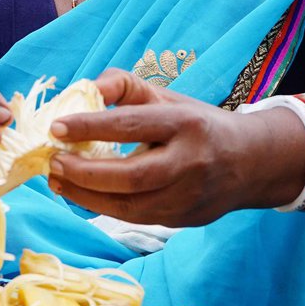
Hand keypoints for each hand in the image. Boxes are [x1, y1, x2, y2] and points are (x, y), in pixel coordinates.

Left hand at [44, 69, 304, 225]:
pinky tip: (80, 195)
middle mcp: (191, 163)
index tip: (55, 128)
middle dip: (85, 173)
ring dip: (86, 196)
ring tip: (57, 181)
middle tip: (54, 163)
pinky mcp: (184, 219)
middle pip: (132, 176)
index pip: (132, 125)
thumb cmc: (195, 124)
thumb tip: (86, 89)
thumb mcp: (166, 96)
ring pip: (131, 206)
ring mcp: (189, 197)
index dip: (90, 127)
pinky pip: (136, 218)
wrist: (250, 162)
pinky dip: (102, 208)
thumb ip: (123, 86)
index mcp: (186, 124)